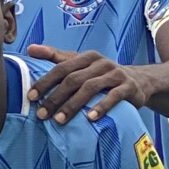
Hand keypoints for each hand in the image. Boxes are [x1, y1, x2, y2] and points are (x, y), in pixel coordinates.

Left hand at [26, 46, 149, 122]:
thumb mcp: (80, 64)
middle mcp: (101, 63)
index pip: (61, 68)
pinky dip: (101, 107)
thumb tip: (30, 48)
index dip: (45, 82)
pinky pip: (114, 96)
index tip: (31, 97)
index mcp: (87, 57)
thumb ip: (56, 57)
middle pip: (74, 79)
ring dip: (73, 105)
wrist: (139, 81)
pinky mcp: (129, 86)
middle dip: (55, 98)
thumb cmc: (100, 75)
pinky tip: (90, 119)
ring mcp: (116, 74)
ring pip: (90, 88)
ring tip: (59, 120)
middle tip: (42, 114)